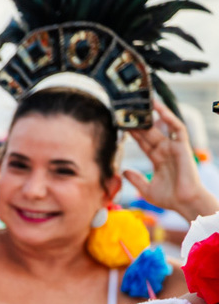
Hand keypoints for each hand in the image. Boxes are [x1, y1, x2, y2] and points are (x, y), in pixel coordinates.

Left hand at [125, 102, 218, 220]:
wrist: (184, 203)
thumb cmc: (169, 198)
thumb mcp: (147, 189)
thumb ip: (136, 179)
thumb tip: (124, 171)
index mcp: (157, 158)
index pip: (142, 141)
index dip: (132, 132)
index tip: (120, 123)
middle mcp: (165, 150)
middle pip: (149, 132)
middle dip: (139, 121)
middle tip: (126, 107)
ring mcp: (174, 147)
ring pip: (162, 126)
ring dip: (154, 113)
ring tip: (144, 100)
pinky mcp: (183, 146)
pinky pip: (177, 128)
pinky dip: (169, 118)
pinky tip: (160, 109)